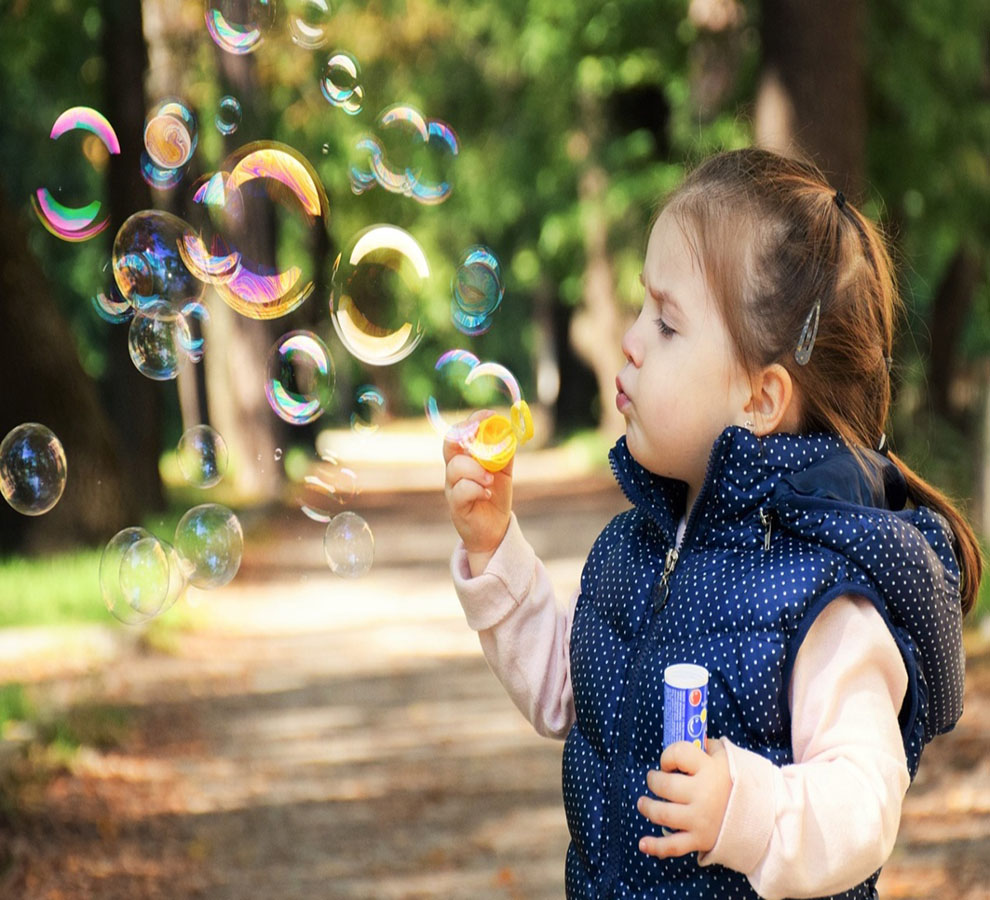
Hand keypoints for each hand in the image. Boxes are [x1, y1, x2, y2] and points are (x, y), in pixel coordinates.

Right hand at [443, 411, 513, 574]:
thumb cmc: (495, 496)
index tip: (488, 414)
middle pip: (450, 444)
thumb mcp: (503, 471)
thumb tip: (510, 432)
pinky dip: (476, 489)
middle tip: (482, 438)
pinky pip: (461, 490)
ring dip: (476, 469)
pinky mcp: (456, 505)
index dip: (472, 421)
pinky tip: (486, 494)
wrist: (494, 529)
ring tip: (490, 479)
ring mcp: (453, 487)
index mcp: (465, 457)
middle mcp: (454, 469)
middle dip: (465, 436)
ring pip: (456, 467)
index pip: (460, 432)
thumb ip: (504, 453)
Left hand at [636, 739, 730, 858]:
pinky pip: (673, 846)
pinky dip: (655, 846)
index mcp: (710, 770)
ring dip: (647, 807)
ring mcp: (700, 819)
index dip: (668, 755)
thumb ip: (709, 747)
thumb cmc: (742, 784)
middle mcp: (702, 794)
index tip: (669, 762)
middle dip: (653, 781)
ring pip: (662, 814)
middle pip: (665, 785)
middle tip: (653, 779)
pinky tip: (642, 843)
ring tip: (643, 803)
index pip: (678, 753)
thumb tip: (693, 739)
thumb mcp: (730, 758)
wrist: (765, 819)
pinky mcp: (700, 840)